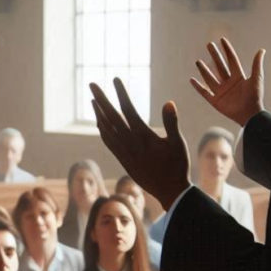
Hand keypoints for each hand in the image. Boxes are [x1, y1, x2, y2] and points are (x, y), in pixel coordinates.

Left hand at [90, 79, 190, 210]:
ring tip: (93, 99)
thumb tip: (169, 102)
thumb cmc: (177, 166)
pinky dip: (102, 129)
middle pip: (111, 117)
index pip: (128, 110)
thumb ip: (171, 122)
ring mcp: (124, 152)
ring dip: (98, 113)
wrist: (170, 191)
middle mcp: (130, 143)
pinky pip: (108, 141)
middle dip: (101, 99)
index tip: (115, 79)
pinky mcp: (123, 160)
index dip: (121, 94)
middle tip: (92, 84)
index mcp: (143, 136)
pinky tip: (100, 122)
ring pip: (106, 129)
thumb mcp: (178, 143)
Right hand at [190, 38, 264, 126]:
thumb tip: (262, 50)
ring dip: (204, 70)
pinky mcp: (216, 101)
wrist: (250, 115)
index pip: (231, 60)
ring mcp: (221, 92)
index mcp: (239, 77)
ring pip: (210, 78)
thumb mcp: (257, 78)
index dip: (227, 50)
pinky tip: (192, 80)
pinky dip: (198, 87)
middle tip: (209, 45)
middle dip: (214, 56)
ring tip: (198, 61)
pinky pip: (204, 92)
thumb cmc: (255, 97)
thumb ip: (257, 65)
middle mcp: (229, 83)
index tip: (222, 40)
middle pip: (220, 66)